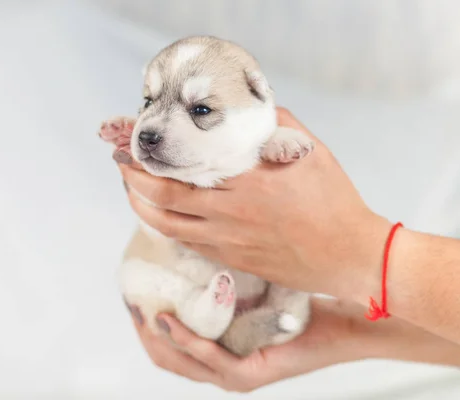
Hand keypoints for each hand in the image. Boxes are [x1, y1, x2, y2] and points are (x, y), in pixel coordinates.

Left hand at [117, 108, 391, 301]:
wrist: (349, 256)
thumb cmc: (333, 201)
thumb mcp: (307, 151)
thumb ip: (273, 126)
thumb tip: (246, 111)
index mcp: (243, 183)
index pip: (178, 171)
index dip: (146, 161)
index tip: (132, 146)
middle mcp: (227, 214)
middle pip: (161, 201)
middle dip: (132, 182)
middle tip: (122, 165)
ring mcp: (226, 242)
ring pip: (167, 228)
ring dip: (142, 208)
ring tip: (133, 192)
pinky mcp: (231, 261)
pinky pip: (188, 244)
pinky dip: (168, 228)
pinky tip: (164, 217)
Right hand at [125, 297, 369, 392]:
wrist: (345, 319)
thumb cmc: (297, 299)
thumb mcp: (248, 284)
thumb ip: (220, 275)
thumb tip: (192, 235)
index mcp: (217, 351)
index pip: (165, 344)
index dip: (142, 318)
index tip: (131, 289)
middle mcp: (220, 369)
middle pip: (163, 356)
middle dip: (141, 328)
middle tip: (130, 296)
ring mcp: (233, 375)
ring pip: (177, 361)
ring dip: (155, 334)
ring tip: (141, 305)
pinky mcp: (249, 374)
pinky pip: (208, 358)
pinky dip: (185, 339)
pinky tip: (169, 317)